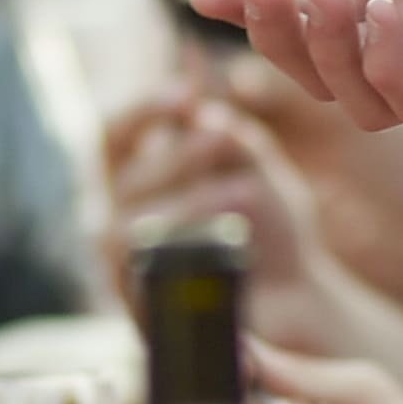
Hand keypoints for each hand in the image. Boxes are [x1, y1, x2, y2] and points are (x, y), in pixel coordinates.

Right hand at [107, 95, 349, 357]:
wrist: (291, 296)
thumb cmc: (265, 225)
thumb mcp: (253, 167)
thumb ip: (229, 135)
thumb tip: (203, 112)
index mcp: (131, 179)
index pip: (111, 135)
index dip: (142, 110)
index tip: (186, 94)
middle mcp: (114, 219)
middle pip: (121, 177)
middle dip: (177, 154)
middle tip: (224, 139)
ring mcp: (121, 267)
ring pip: (128, 226)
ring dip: (189, 200)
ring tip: (243, 191)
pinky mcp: (139, 309)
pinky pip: (147, 277)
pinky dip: (189, 251)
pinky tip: (232, 241)